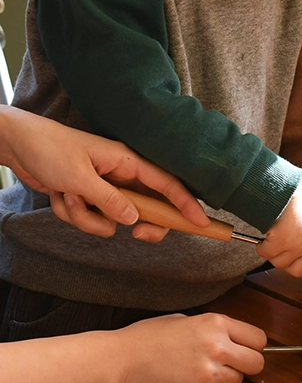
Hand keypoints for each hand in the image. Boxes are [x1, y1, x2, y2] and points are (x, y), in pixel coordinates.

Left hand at [0, 106, 208, 239]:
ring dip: (87, 217)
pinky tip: (59, 196)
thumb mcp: (80, 178)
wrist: (19, 146)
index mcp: (128, 161)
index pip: (167, 183)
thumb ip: (109, 200)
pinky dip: (73, 214)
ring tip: (68, 197)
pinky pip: (90, 219)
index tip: (201, 222)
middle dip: (137, 223)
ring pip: (112, 219)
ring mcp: (105, 187)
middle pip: (146, 208)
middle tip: (135, 235)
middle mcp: (121, 174)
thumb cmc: (51, 151)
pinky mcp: (88, 197)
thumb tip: (134, 219)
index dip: (186, 203)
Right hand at [114, 313, 264, 382]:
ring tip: (204, 370)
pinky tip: (186, 379)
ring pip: (238, 381)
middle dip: (248, 364)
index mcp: (216, 323)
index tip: (246, 348)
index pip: (258, 338)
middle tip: (233, 363)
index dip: (253, 345)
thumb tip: (233, 338)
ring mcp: (207, 373)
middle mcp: (217, 347)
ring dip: (227, 378)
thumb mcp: (188, 320)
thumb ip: (214, 329)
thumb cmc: (149, 336)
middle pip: (257, 363)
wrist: (121, 361)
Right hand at [256, 183, 301, 280]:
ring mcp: (297, 246)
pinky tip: (271, 232)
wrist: (284, 190)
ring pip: (279, 264)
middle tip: (288, 243)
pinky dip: (263, 245)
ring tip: (281, 232)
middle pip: (297, 272)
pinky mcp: (279, 243)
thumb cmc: (298, 207)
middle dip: (289, 260)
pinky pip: (266, 254)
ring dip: (275, 251)